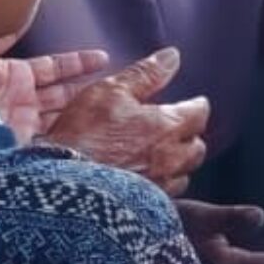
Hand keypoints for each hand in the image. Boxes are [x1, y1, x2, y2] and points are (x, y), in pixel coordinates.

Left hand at [0, 35, 109, 144]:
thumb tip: (19, 13)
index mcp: (12, 76)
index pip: (53, 68)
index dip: (77, 64)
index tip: (103, 58)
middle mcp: (19, 100)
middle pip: (62, 94)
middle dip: (87, 89)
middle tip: (118, 86)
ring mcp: (20, 123)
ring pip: (60, 116)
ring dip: (82, 111)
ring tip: (111, 107)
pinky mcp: (16, 142)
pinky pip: (48, 138)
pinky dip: (66, 133)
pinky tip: (86, 131)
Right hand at [40, 47, 210, 193]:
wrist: (64, 186)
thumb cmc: (85, 134)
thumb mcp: (110, 91)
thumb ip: (145, 73)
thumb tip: (172, 56)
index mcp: (167, 126)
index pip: (199, 113)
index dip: (196, 106)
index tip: (194, 103)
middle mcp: (170, 158)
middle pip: (197, 147)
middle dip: (191, 136)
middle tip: (180, 129)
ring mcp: (160, 186)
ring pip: (184, 174)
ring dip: (179, 163)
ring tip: (166, 155)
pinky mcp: (145, 207)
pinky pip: (166, 194)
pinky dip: (163, 184)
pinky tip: (150, 180)